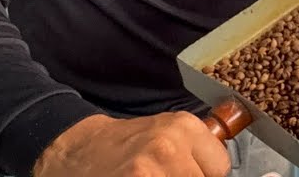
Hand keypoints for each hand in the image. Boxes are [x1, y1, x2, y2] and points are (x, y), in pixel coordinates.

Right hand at [33, 112, 229, 176]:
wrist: (77, 150)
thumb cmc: (125, 145)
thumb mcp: (167, 134)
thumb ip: (197, 151)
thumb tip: (220, 173)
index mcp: (184, 127)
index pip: (220, 168)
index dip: (206, 175)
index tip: (192, 173)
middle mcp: (168, 146)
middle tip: (166, 176)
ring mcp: (149, 171)